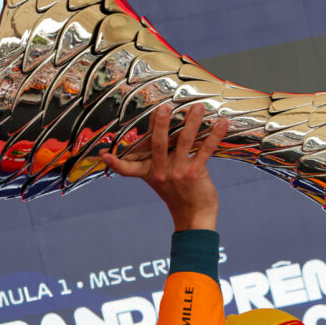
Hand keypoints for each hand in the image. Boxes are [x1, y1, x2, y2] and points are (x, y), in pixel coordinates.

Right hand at [100, 103, 228, 230]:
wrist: (194, 216)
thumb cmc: (178, 195)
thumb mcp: (161, 180)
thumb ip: (157, 160)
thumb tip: (158, 134)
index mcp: (150, 172)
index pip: (128, 169)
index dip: (115, 163)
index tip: (104, 155)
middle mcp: (161, 172)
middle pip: (157, 144)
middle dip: (159, 125)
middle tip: (163, 108)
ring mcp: (178, 172)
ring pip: (183, 142)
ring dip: (192, 122)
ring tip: (198, 107)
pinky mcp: (195, 173)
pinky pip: (205, 150)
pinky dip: (214, 136)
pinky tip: (221, 124)